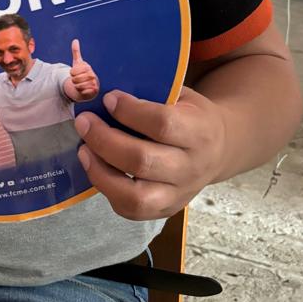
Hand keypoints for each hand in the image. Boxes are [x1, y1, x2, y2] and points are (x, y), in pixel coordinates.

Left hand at [69, 38, 99, 100]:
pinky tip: (84, 90)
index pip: (72, 71)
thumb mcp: (77, 63)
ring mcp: (94, 82)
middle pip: (75, 79)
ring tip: (80, 84)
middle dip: (74, 81)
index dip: (71, 73)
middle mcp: (92, 74)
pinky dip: (81, 91)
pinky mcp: (95, 90)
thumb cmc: (81, 73)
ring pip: (78, 86)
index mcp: (87, 67)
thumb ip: (76, 52)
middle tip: (77, 80)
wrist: (89, 85)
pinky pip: (83, 92)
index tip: (75, 73)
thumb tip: (75, 40)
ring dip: (77, 86)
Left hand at [74, 86, 227, 219]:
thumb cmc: (190, 115)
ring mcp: (179, 194)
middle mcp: (192, 167)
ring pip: (134, 196)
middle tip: (84, 122)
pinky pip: (130, 210)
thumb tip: (99, 91)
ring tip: (84, 150)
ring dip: (100, 172)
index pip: (162, 124)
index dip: (129, 111)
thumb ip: (149, 95)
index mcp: (200, 132)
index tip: (108, 98)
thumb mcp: (180, 96)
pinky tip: (96, 168)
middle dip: (104, 140)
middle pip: (142, 161)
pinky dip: (107, 190)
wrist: (219, 148)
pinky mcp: (166, 210)